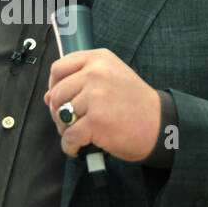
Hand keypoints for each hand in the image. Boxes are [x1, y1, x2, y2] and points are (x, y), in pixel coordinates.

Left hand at [44, 48, 160, 161]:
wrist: (160, 124)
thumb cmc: (134, 104)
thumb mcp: (111, 79)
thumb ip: (80, 82)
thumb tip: (47, 97)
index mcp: (99, 59)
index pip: (58, 68)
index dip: (53, 85)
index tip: (58, 98)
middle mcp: (96, 74)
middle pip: (57, 94)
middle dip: (58, 112)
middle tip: (71, 122)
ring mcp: (96, 97)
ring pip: (61, 116)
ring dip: (65, 130)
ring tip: (79, 134)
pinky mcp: (96, 122)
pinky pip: (69, 137)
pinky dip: (71, 146)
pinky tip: (79, 147)